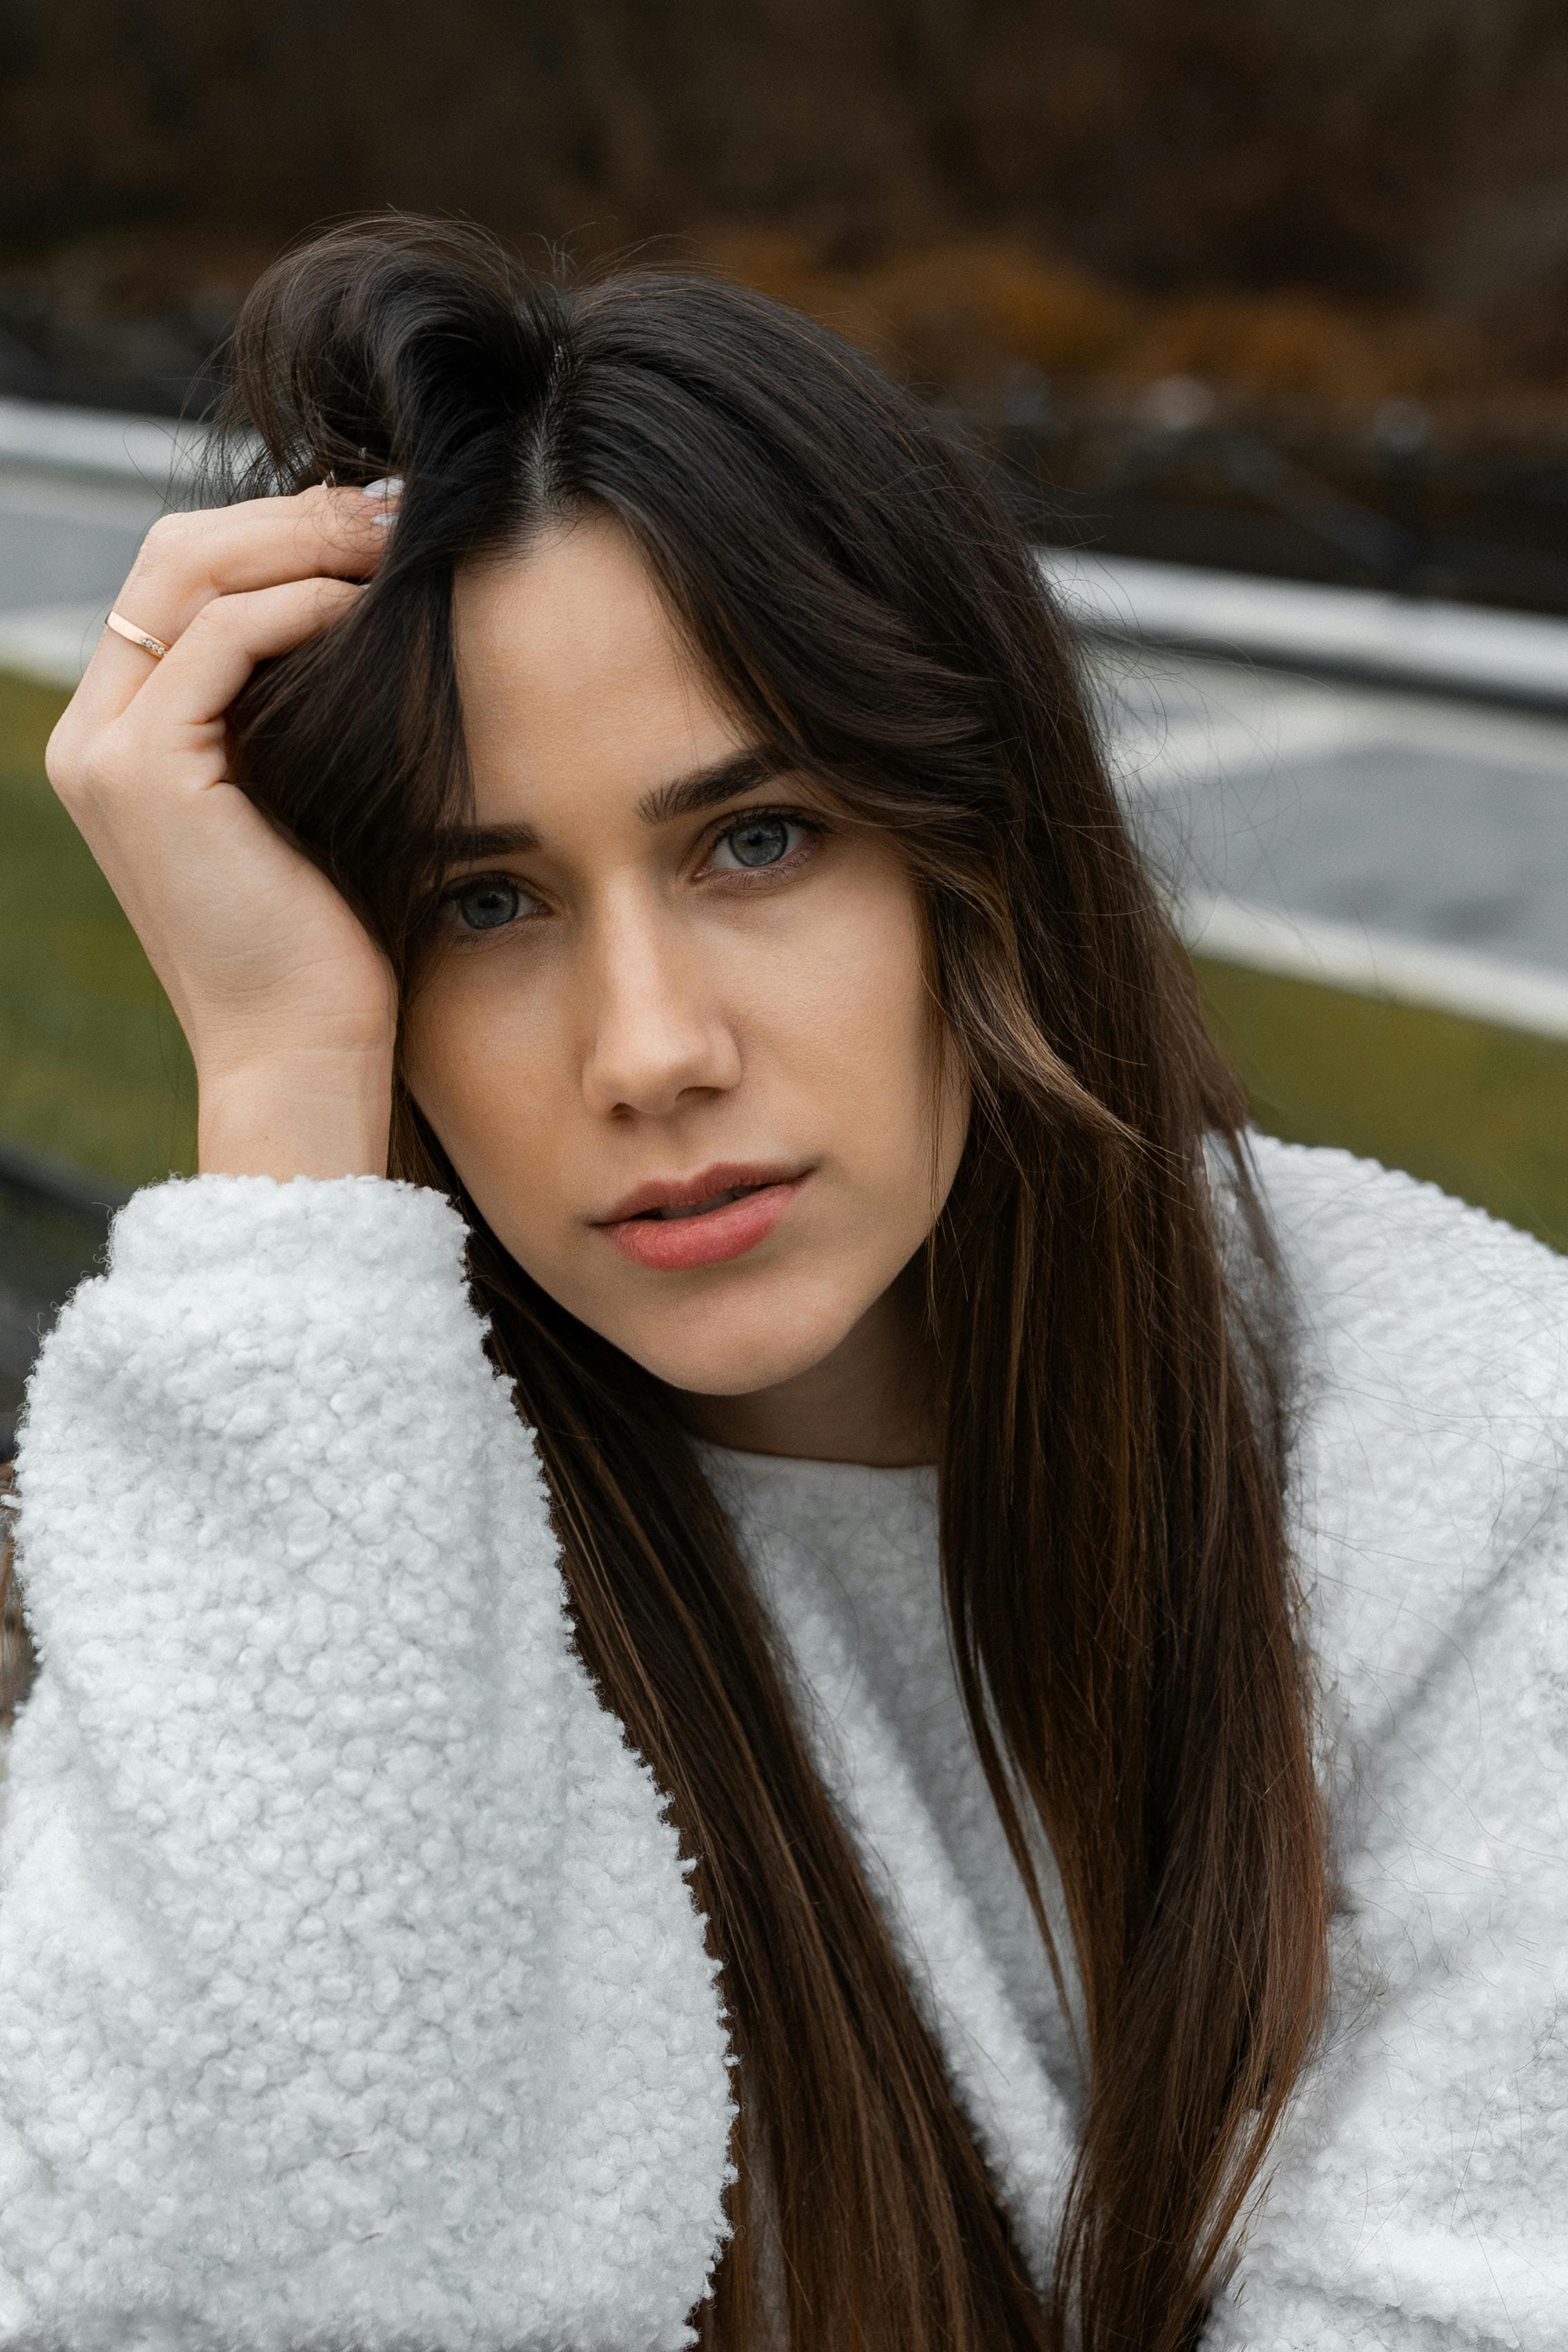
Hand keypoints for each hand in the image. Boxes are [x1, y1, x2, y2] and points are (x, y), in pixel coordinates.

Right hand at [46, 486, 399, 1180]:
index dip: (278, 531)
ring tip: (396, 542)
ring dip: (302, 542)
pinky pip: (220, 639)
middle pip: (175, 555)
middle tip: (394, 510)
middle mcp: (92, 736)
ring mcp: (105, 754)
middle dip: (291, 517)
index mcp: (122, 738)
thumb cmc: (327, 945)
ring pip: (189, 577)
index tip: (379, 525)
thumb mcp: (305, 798)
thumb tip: (361, 600)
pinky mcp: (144, 775)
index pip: (181, 579)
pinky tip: (368, 608)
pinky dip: (300, 605)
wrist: (301, 1054)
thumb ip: (297, 707)